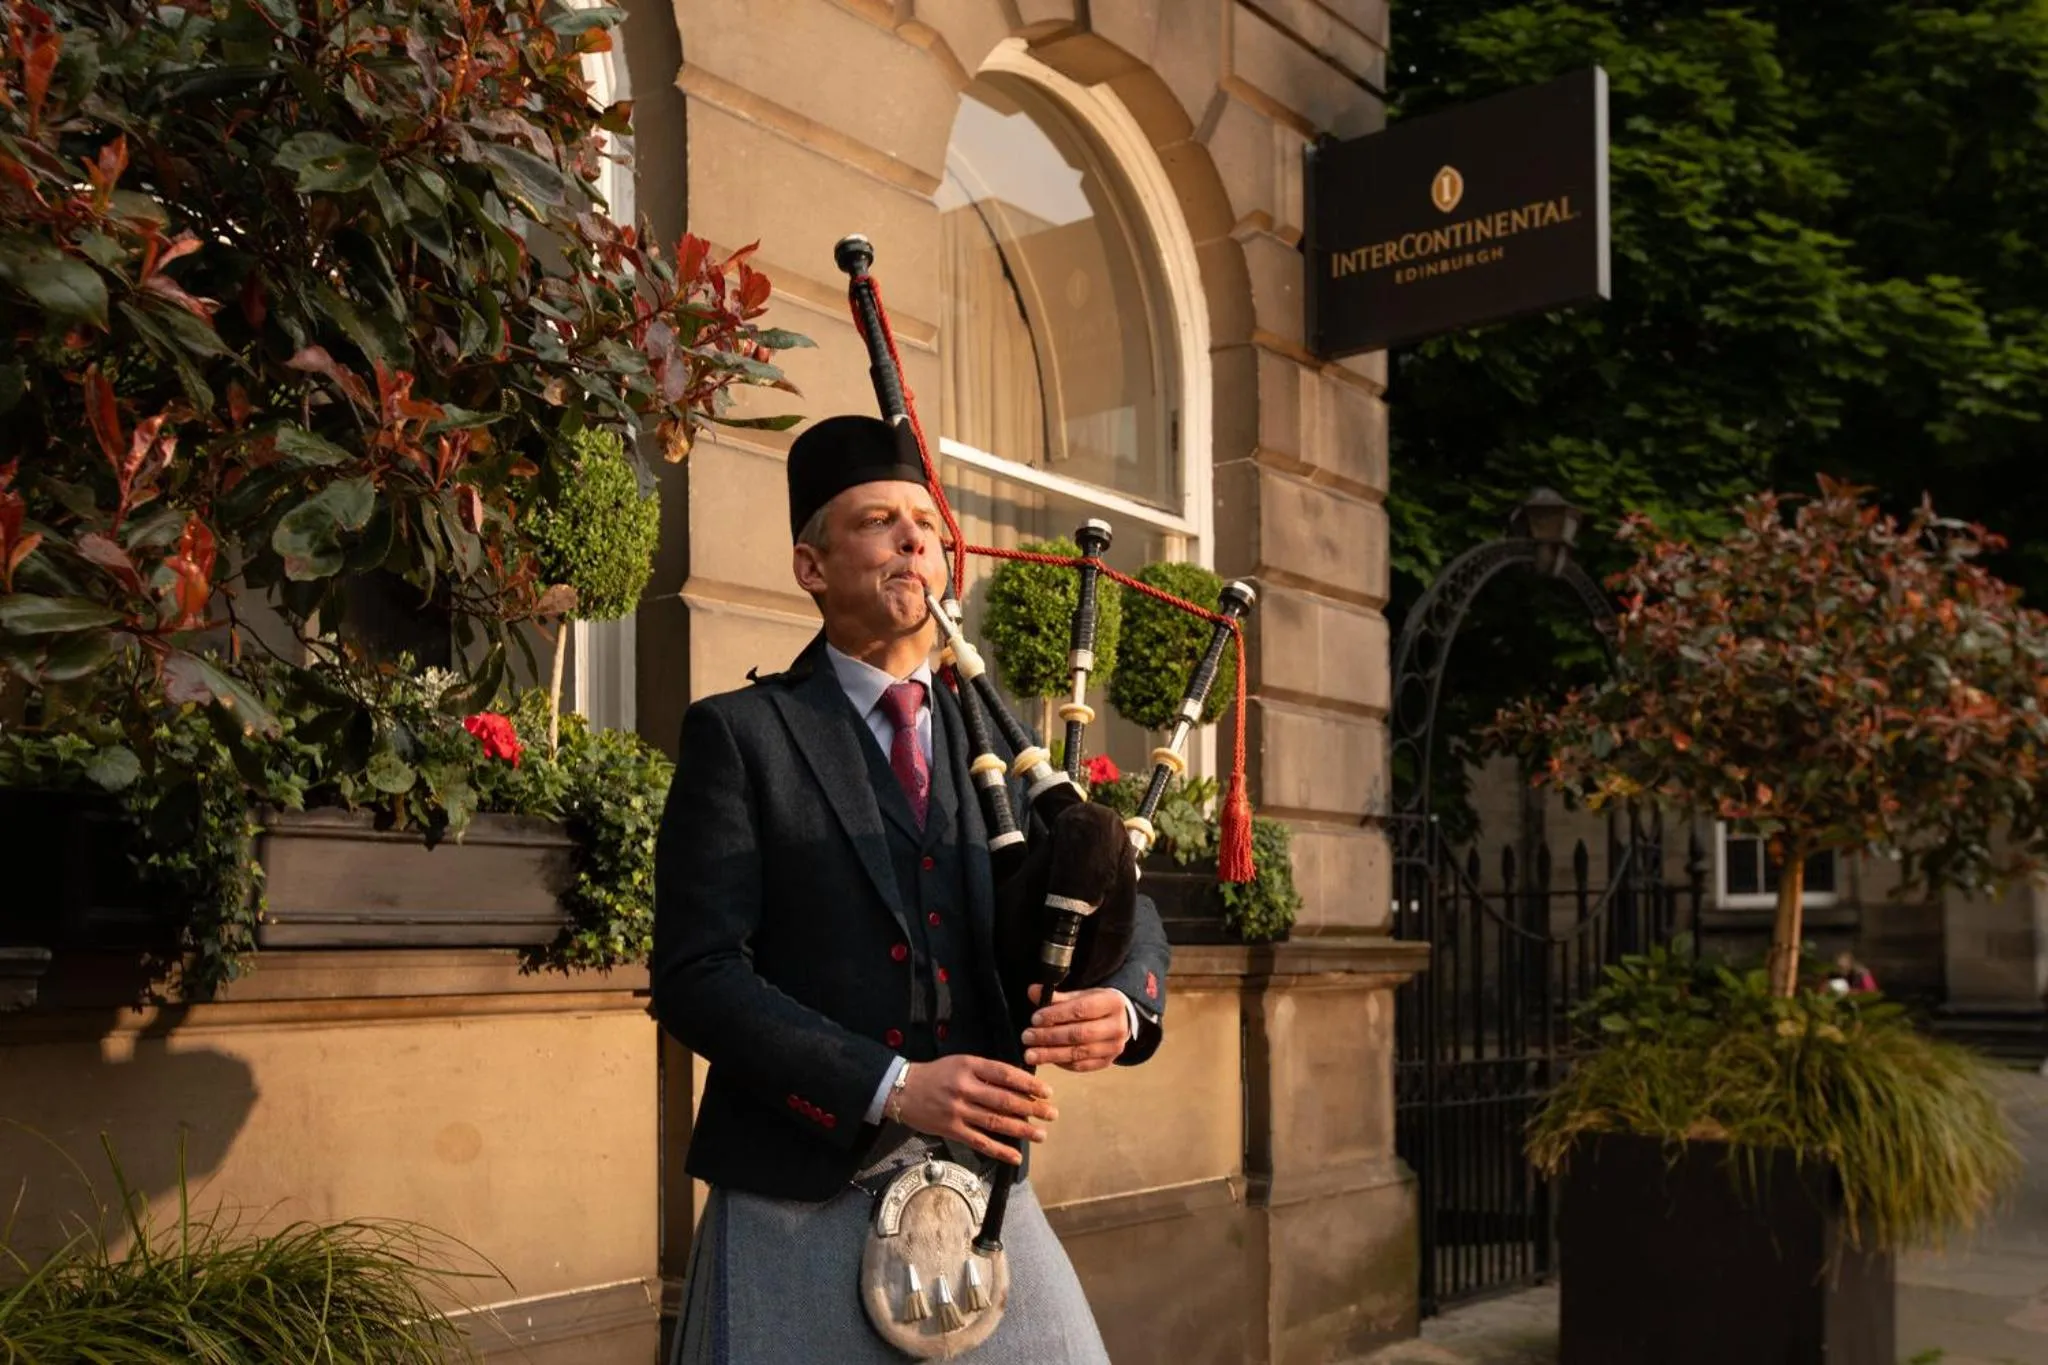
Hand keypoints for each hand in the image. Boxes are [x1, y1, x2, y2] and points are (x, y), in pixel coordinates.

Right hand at [894, 1055, 1056, 1165]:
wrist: (903, 1090)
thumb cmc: (937, 1074)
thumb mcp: (961, 1063)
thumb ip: (986, 1072)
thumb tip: (1019, 1084)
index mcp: (968, 1066)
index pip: (1005, 1074)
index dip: (1028, 1084)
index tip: (1047, 1092)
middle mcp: (964, 1088)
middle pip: (1004, 1100)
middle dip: (1032, 1108)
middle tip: (1051, 1114)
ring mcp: (957, 1111)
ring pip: (995, 1122)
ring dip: (1021, 1130)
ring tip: (1041, 1134)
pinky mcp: (952, 1130)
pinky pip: (980, 1142)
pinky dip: (1000, 1151)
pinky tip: (1016, 1156)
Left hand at [1022, 985, 1129, 1072]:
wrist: (1120, 1020)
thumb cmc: (1095, 1005)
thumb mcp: (1081, 995)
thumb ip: (1057, 996)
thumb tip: (1032, 991)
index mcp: (1112, 1003)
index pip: (1081, 1009)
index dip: (1056, 1015)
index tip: (1034, 1019)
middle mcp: (1117, 1027)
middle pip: (1079, 1034)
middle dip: (1049, 1037)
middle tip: (1027, 1037)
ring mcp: (1114, 1047)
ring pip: (1078, 1053)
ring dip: (1051, 1054)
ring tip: (1030, 1054)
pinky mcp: (1107, 1062)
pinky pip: (1080, 1066)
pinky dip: (1061, 1063)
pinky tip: (1046, 1059)